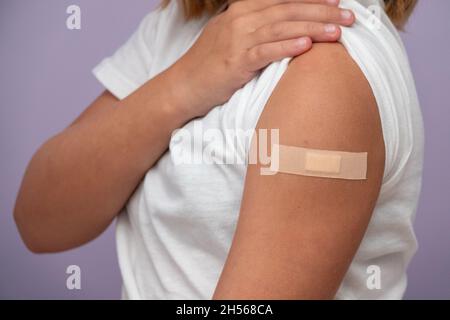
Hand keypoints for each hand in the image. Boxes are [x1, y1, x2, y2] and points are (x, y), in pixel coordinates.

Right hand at [169, 0, 354, 116]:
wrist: (182, 86)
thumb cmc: (209, 64)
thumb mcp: (231, 37)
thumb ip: (256, 28)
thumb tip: (285, 28)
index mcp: (241, 10)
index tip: (338, 2)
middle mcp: (240, 19)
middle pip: (288, 10)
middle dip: (322, 11)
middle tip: (349, 17)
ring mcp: (237, 39)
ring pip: (282, 28)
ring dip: (313, 28)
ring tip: (338, 31)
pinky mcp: (235, 62)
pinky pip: (265, 51)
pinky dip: (287, 46)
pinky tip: (307, 45)